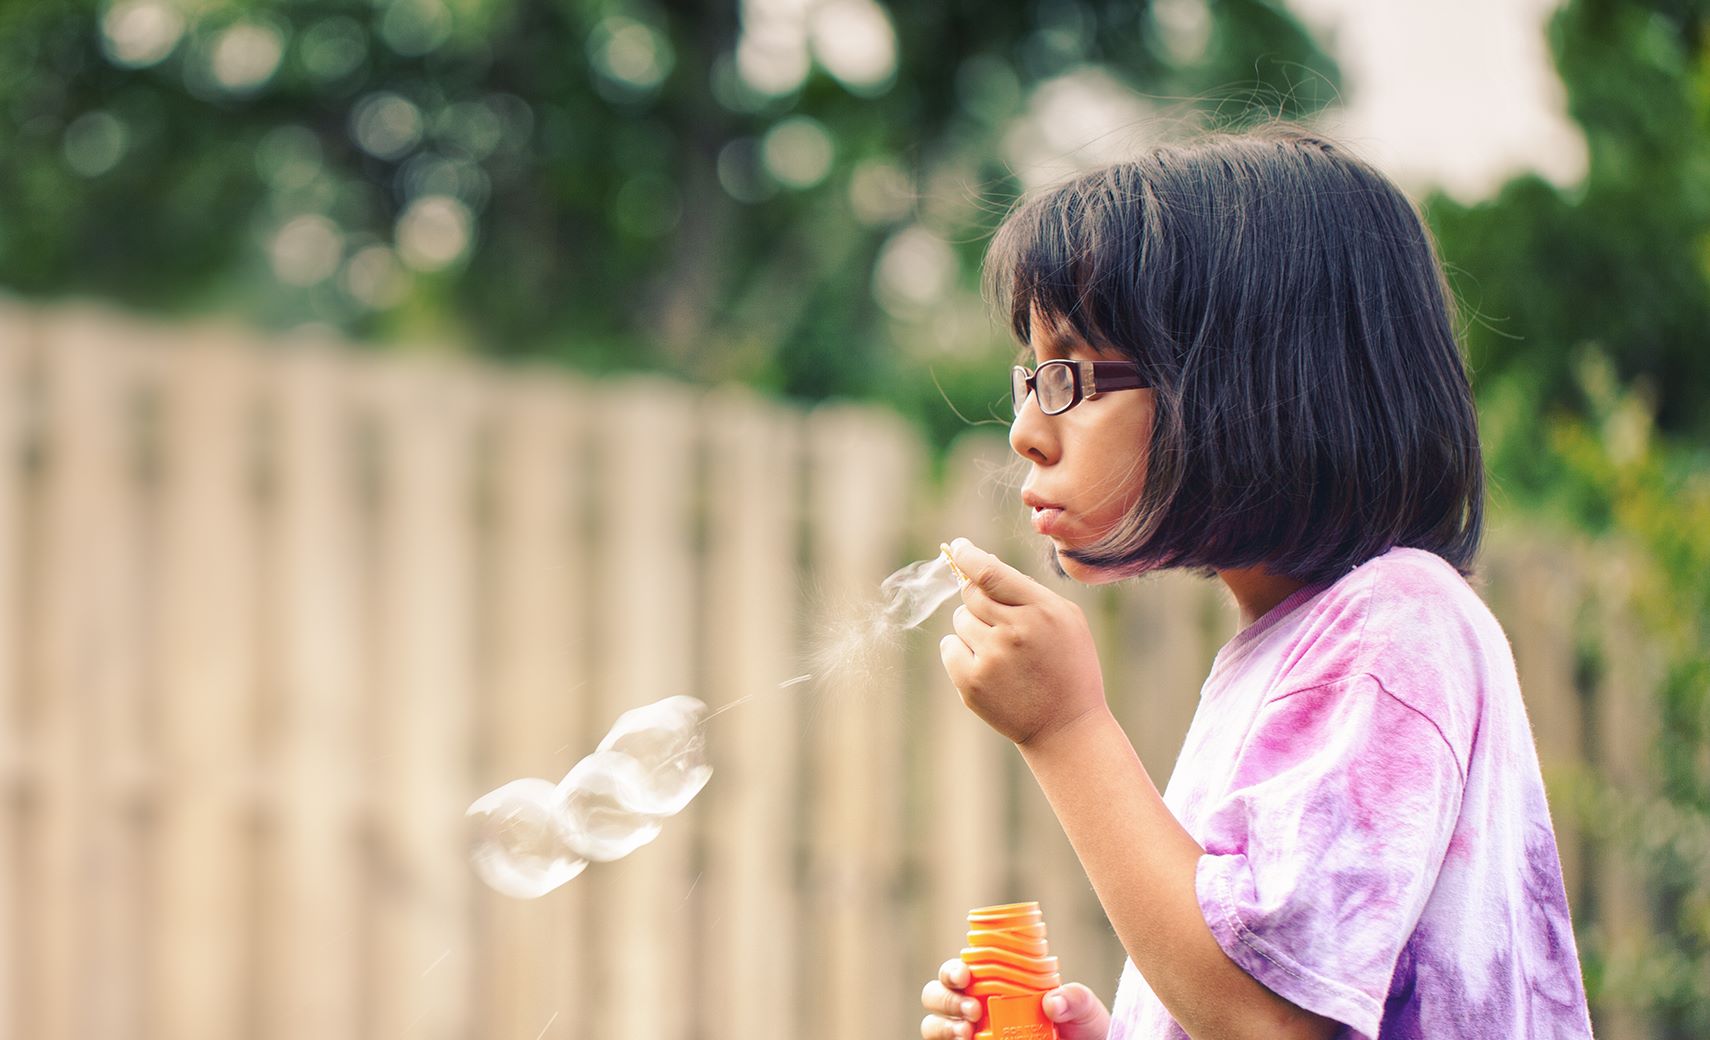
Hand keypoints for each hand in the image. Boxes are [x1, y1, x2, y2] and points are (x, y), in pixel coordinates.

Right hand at [920, 958, 1111, 1039]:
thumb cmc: (1079, 1027)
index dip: (952, 970)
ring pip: (933, 1026)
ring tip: (966, 1033)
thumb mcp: (1083, 1008)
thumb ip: (1074, 998)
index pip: (958, 972)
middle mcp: (973, 1008)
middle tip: (972, 1010)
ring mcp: (969, 1035)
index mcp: (992, 985)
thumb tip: (1052, 1002)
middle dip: (945, 998)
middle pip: (935, 996)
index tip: (965, 975)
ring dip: (942, 1026)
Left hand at [939, 538, 1107, 747]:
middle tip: (1001, 621)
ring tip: (1002, 652)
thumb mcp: (1065, 619)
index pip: (990, 573)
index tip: (958, 547)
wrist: (1066, 726)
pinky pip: (948, 646)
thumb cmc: (1067, 665)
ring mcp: (990, 659)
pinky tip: (988, 667)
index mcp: (1042, 611)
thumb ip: (1026, 589)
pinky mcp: (971, 683)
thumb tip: (980, 561)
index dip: (968, 556)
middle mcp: (1014, 632)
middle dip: (980, 600)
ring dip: (973, 628)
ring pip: (959, 619)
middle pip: (971, 594)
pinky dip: (961, 651)